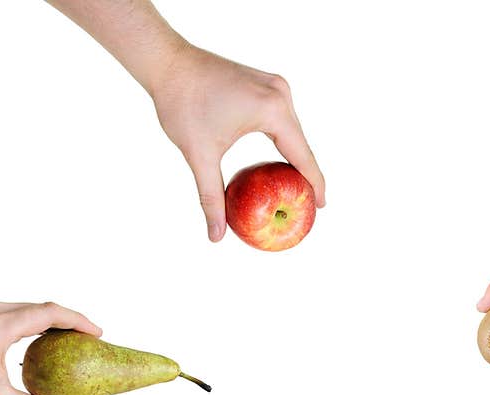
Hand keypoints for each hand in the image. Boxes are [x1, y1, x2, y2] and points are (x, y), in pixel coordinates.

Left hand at [149, 43, 325, 241]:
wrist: (168, 62)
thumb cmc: (181, 105)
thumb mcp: (200, 155)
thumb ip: (212, 197)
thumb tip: (215, 236)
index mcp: (271, 109)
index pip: (302, 155)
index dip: (314, 183)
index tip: (321, 207)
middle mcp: (279, 94)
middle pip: (301, 143)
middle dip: (306, 175)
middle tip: (309, 205)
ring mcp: (275, 86)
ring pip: (293, 132)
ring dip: (295, 159)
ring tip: (298, 188)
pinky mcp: (266, 84)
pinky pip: (283, 119)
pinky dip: (284, 142)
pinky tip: (281, 163)